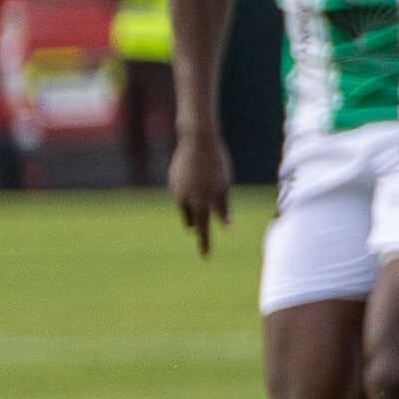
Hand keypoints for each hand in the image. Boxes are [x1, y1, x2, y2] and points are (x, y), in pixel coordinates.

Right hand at [170, 128, 230, 256]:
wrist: (196, 142)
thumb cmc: (217, 164)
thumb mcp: (224, 186)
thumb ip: (223, 206)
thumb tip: (227, 225)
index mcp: (204, 201)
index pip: (205, 229)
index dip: (205, 243)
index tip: (206, 257)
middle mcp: (188, 198)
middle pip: (193, 220)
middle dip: (197, 226)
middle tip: (199, 232)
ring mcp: (177, 190)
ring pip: (185, 208)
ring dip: (192, 212)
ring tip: (195, 217)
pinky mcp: (172, 182)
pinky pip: (181, 194)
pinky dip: (188, 194)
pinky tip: (193, 182)